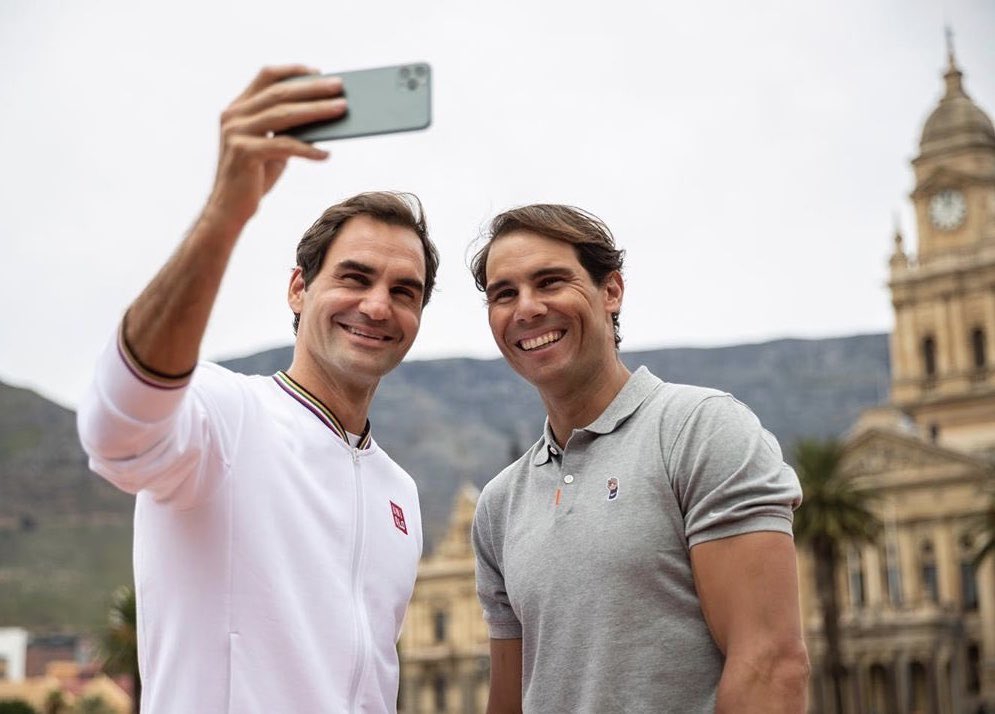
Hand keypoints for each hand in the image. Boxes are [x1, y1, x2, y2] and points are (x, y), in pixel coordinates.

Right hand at [201, 65, 346, 232]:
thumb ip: (287, 129)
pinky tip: (327, 154)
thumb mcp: (271, 147)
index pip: (266, 77)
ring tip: (342, 110)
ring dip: (317, 111)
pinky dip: (308, 149)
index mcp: (237, 108)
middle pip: (280, 93)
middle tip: (341, 87)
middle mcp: (233, 115)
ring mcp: (236, 133)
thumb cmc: (254, 177)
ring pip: (284, 114)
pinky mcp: (244, 153)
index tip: (319, 71)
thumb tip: (323, 114)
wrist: (228, 209)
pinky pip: (284, 146)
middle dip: (313, 89)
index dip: (293, 71)